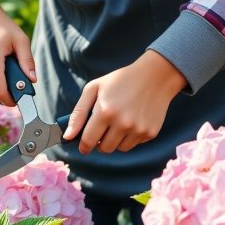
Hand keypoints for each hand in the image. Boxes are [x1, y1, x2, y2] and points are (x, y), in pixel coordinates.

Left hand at [64, 50, 187, 153]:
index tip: (83, 146)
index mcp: (105, 111)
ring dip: (115, 140)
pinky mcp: (150, 133)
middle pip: (104, 148)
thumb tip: (67, 136)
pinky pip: (133, 144)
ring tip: (118, 122)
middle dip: (99, 142)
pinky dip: (129, 137)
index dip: (83, 146)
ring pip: (119, 149)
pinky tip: (133, 121)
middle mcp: (122, 123)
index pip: (88, 141)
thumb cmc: (120, 80)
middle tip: (103, 129)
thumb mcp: (94, 89)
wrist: (156, 76)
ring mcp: (137, 129)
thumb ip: (78, 113)